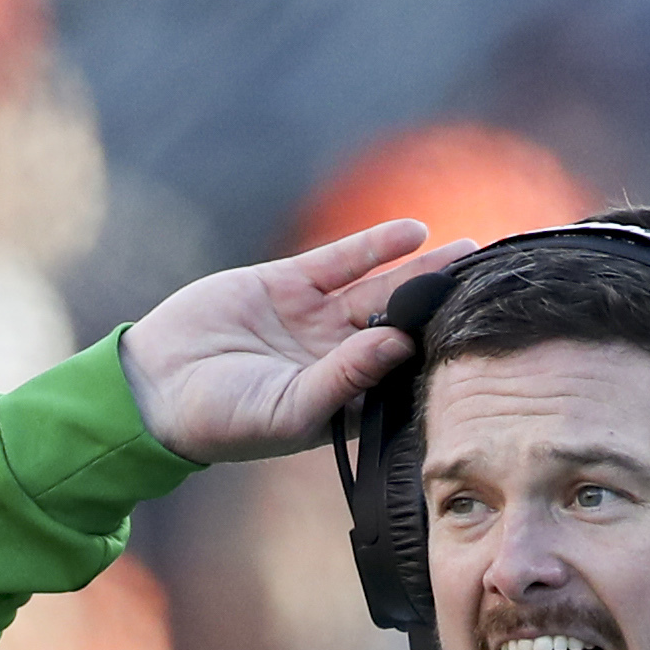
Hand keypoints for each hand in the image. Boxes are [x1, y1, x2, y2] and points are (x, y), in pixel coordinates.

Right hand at [120, 219, 474, 464]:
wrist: (155, 385)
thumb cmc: (221, 417)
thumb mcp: (288, 409)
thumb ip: (344, 378)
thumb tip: (398, 343)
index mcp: (343, 401)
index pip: (403, 375)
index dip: (440, 357)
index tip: (483, 339)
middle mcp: (335, 358)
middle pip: (402, 325)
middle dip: (443, 307)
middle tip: (493, 287)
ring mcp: (313, 318)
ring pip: (379, 288)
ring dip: (421, 270)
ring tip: (470, 251)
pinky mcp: (288, 283)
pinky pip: (341, 260)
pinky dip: (376, 246)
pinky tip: (415, 232)